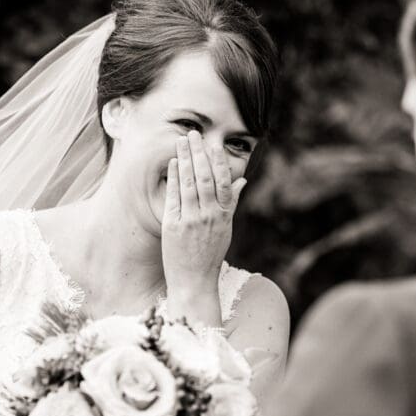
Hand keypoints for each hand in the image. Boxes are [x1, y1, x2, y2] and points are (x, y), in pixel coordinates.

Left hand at [162, 131, 245, 324]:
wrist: (194, 281)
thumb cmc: (210, 254)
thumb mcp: (225, 228)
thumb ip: (231, 203)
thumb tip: (241, 181)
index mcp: (224, 215)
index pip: (224, 181)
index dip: (218, 161)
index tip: (214, 144)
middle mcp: (210, 216)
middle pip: (205, 177)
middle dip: (199, 153)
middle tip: (193, 134)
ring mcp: (192, 220)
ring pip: (189, 183)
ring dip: (185, 159)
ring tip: (180, 141)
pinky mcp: (175, 225)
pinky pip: (174, 196)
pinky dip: (174, 177)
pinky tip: (173, 163)